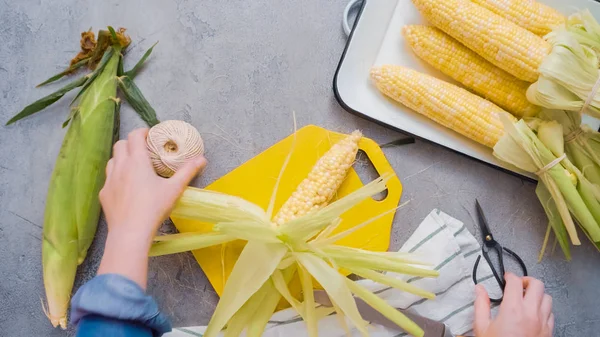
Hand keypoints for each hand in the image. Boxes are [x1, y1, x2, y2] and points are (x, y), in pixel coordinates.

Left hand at [97, 128, 205, 287]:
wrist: (130, 232)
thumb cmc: (154, 208)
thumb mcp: (174, 189)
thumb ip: (188, 172)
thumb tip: (202, 159)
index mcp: (137, 161)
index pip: (135, 136)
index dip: (142, 132)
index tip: (150, 135)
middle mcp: (120, 166)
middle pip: (120, 144)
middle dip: (131, 143)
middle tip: (143, 150)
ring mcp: (109, 180)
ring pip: (112, 160)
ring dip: (122, 158)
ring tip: (134, 167)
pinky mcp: (104, 194)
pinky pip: (109, 179)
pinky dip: (117, 177)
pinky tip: (126, 187)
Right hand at [474, 273, 553, 336]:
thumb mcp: (482, 327)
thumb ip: (481, 304)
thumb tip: (479, 288)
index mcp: (513, 308)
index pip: (516, 281)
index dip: (510, 276)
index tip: (505, 278)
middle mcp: (531, 312)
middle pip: (537, 284)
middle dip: (526, 281)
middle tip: (518, 286)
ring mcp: (542, 322)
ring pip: (547, 297)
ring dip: (537, 294)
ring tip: (527, 299)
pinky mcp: (548, 331)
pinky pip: (551, 313)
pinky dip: (544, 308)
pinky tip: (534, 313)